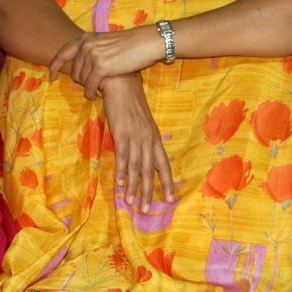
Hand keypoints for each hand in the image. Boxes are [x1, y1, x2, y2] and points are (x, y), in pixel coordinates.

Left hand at [48, 27, 163, 98]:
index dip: (55, 65)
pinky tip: (96, 96)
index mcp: (86, 38)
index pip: (63, 52)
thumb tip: (82, 63)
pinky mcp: (101, 68)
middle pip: (74, 70)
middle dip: (80, 81)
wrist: (146, 42)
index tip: (53, 76)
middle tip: (89, 86)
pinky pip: (89, 85)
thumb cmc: (130, 44)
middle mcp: (86, 46)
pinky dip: (91, 93)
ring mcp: (93, 56)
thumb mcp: (106, 42)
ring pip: (81, 79)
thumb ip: (92, 49)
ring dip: (87, 87)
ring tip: (94, 91)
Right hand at [100, 75, 174, 210]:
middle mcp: (148, 139)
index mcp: (155, 138)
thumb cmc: (130, 102)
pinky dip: (122, 171)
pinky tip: (121, 183)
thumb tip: (141, 155)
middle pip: (150, 170)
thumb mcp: (142, 122)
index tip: (170, 199)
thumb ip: (143, 139)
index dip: (167, 182)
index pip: (163, 164)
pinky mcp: (122, 133)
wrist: (121, 82)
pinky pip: (123, 156)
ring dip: (134, 186)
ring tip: (133, 203)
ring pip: (137, 167)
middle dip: (149, 191)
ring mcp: (135, 137)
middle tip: (148, 209)